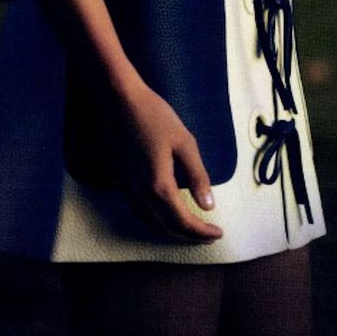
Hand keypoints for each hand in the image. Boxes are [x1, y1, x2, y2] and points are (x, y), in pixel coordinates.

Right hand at [109, 81, 222, 243]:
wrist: (117, 98)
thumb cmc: (154, 115)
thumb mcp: (184, 142)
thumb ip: (197, 176)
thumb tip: (208, 206)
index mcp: (158, 185)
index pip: (183, 221)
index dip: (201, 232)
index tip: (218, 233)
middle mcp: (139, 193)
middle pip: (165, 228)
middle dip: (188, 237)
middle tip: (208, 236)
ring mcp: (125, 188)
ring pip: (149, 223)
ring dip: (171, 231)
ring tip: (190, 230)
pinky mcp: (118, 180)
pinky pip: (138, 212)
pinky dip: (155, 221)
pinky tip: (164, 213)